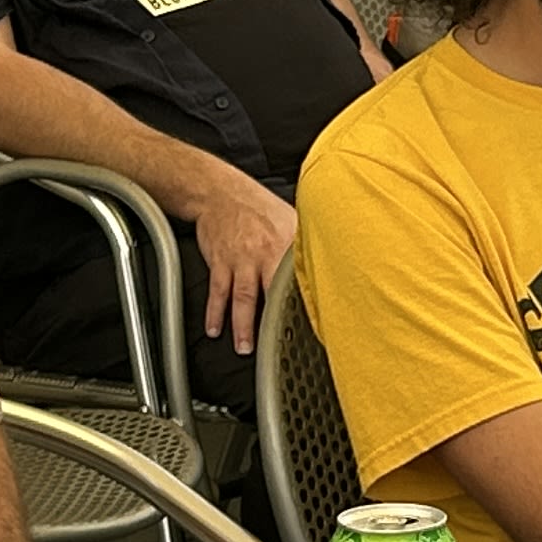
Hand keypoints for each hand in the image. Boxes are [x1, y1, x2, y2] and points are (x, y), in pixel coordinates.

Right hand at [172, 162, 296, 359]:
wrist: (221, 193)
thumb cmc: (258, 207)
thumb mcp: (291, 219)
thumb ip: (304, 245)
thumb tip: (327, 261)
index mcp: (285, 245)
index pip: (298, 279)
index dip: (305, 302)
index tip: (313, 325)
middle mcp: (263, 254)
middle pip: (270, 294)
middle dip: (273, 322)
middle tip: (277, 346)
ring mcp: (240, 260)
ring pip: (242, 298)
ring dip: (242, 325)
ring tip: (244, 347)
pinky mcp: (220, 262)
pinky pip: (217, 291)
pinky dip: (214, 312)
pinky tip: (214, 328)